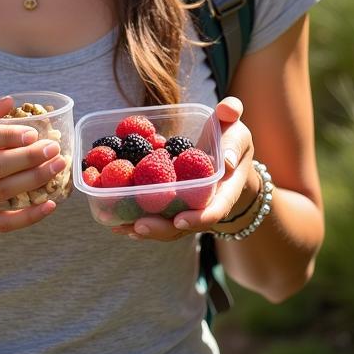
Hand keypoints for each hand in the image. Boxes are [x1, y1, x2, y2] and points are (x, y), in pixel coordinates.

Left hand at [111, 97, 256, 241]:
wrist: (229, 156)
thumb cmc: (232, 140)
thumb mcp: (237, 130)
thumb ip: (232, 124)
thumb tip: (227, 156)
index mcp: (226, 191)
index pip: (215, 210)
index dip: (197, 218)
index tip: (179, 219)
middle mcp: (206, 205)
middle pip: (185, 225)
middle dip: (162, 228)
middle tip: (139, 226)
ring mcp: (189, 208)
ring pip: (168, 226)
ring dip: (145, 229)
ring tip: (120, 227)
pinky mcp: (174, 205)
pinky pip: (158, 216)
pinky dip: (137, 220)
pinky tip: (116, 222)